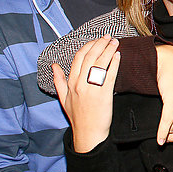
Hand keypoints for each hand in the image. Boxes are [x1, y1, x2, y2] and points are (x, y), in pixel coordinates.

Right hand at [53, 35, 119, 152]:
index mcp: (71, 83)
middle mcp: (80, 84)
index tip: (97, 40)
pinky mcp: (104, 94)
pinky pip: (110, 75)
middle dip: (100, 44)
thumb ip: (58, 81)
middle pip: (90, 56)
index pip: (79, 57)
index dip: (89, 45)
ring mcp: (92, 89)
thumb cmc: (78, 117)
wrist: (88, 134)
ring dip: (109, 50)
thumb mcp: (63, 99)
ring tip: (115, 43)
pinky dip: (114, 63)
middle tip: (109, 37)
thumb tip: (53, 66)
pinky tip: (118, 56)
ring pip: (100, 63)